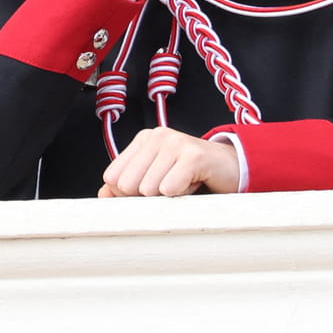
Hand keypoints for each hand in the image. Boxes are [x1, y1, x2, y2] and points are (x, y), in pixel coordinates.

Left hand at [98, 127, 239, 196]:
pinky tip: (193, 183)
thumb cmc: (191, 174)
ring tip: (183, 182)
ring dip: (168, 196)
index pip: (113, 177)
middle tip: (169, 186)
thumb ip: (127, 185)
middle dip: (147, 196)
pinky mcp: (193, 156)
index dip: (127, 194)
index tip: (150, 189)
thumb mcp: (155, 178)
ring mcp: (175, 143)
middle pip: (127, 185)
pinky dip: (181, 194)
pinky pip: (169, 189)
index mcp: (143, 140)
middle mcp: (157, 136)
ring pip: (148, 190)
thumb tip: (102, 195)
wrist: (230, 167)